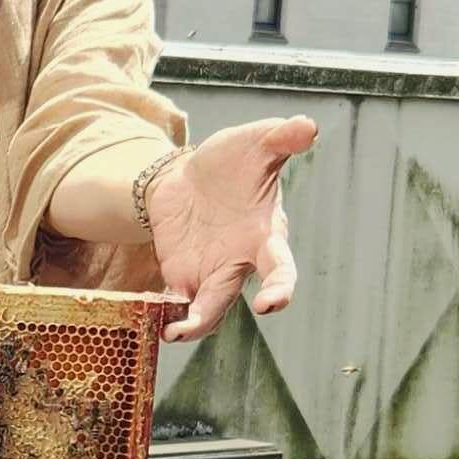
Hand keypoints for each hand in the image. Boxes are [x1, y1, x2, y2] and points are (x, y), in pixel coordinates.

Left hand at [145, 115, 316, 342]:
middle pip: (232, 299)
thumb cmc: (232, 161)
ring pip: (205, 311)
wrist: (191, 173)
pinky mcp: (181, 276)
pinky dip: (167, 311)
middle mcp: (239, 262)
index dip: (279, 288)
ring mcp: (209, 273)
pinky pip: (177, 303)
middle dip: (213, 317)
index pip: (280, 269)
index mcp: (265, 236)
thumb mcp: (254, 142)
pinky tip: (151, 316)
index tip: (271, 303)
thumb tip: (308, 126)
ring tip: (171, 333)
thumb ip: (280, 138)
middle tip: (194, 327)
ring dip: (190, 325)